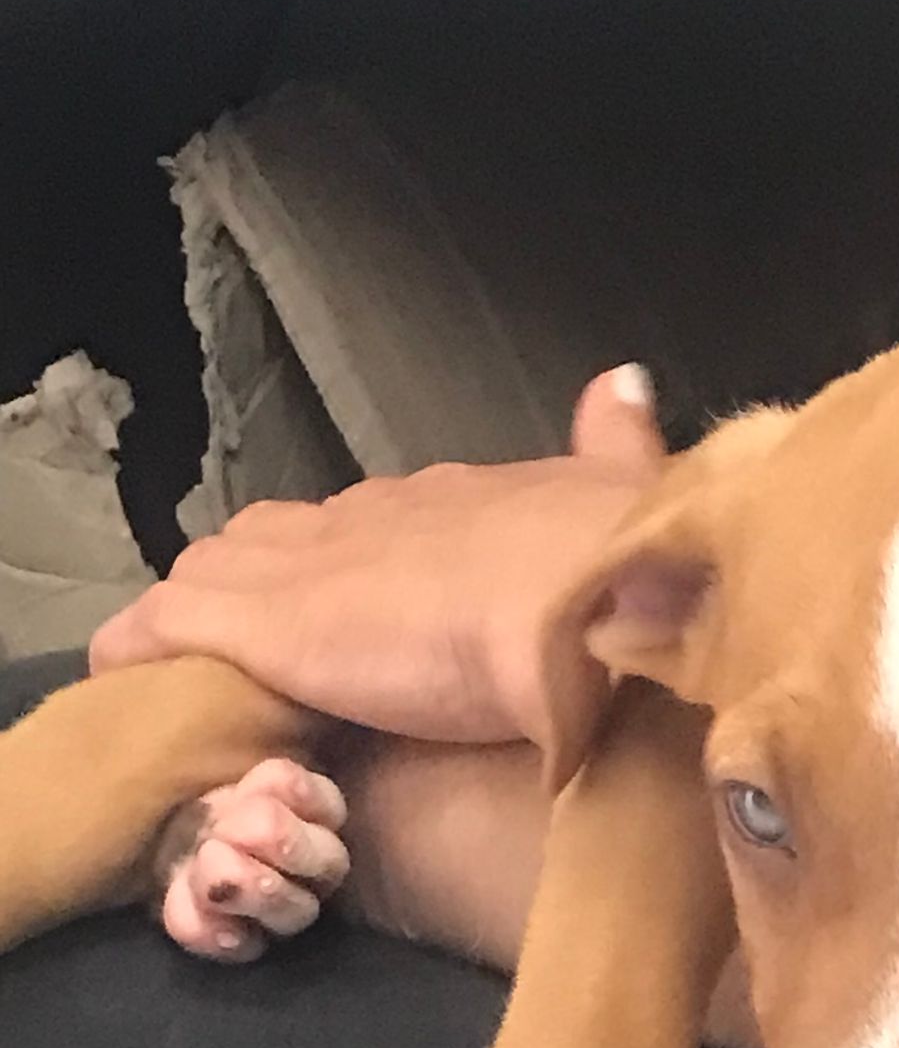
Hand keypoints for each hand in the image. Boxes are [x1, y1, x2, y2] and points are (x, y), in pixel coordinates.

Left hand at [90, 368, 666, 745]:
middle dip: (268, 574)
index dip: (357, 553)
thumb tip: (627, 381)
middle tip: (257, 626)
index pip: (378, 519)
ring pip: (225, 568)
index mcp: (454, 502)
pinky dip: (146, 644)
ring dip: (207, 607)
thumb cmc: (618, 566)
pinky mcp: (267, 623)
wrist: (585, 595)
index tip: (355, 588)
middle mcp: (371, 516)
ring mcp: (312, 565)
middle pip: (289, 535)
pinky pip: (177, 624)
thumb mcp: (626, 489)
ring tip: (188, 657)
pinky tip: (123, 665)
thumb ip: (618, 442)